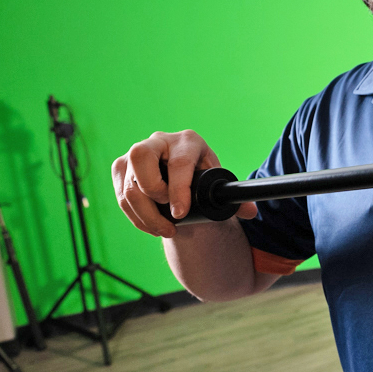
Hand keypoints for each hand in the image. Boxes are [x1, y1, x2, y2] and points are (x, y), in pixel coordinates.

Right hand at [111, 130, 256, 237]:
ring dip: (144, 215)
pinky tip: (152, 227)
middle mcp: (159, 140)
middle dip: (152, 193)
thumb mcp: (218, 182)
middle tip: (170, 217)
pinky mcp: (121, 168)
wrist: (183, 174)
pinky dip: (135, 216)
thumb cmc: (203, 176)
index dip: (178, 189)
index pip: (179, 162)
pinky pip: (121, 194)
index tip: (180, 215)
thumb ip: (234, 198)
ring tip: (166, 231)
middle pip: (141, 158)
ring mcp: (136, 153)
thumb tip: (251, 212)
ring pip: (128, 183)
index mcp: (188, 141)